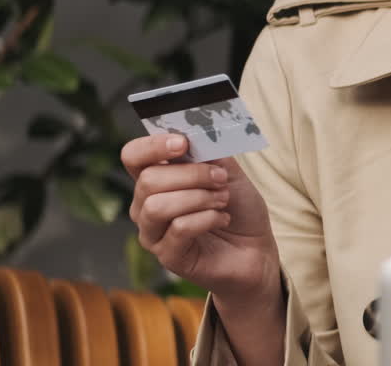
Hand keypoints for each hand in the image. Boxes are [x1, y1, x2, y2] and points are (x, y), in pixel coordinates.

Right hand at [122, 133, 280, 304]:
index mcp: (156, 179)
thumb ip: (209, 152)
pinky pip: (179, 228)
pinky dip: (208, 218)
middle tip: (220, 179)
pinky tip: (222, 219)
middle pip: (148, 180)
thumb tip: (192, 134)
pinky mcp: (168, 256)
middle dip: (192, 174)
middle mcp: (145, 206)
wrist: (256, 248)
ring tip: (223, 200)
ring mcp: (153, 233)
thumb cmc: (238, 207)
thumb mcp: (228, 171)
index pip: (133, 156)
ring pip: (158, 206)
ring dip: (199, 197)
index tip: (183, 143)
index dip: (153, 145)